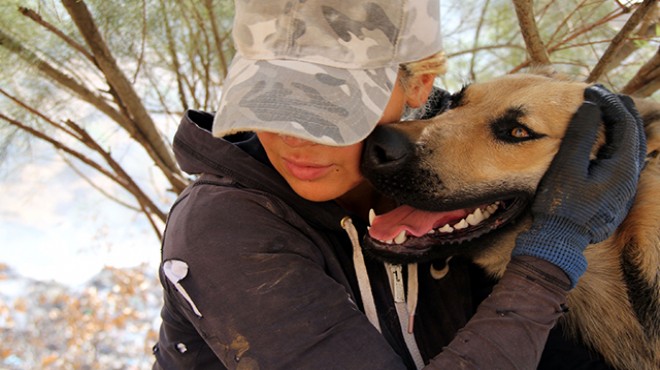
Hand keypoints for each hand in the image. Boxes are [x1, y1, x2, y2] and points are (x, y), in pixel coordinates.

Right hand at [512, 85, 646, 286]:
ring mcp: (626, 186)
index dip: (609, 102)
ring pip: (633, 147)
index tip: (591, 89)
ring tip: (606, 111)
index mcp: (622, 166)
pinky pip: (626, 160)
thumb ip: (581, 135)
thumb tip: (591, 106)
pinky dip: (618, 142)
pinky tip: (606, 141)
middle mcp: (631, 175)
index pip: (625, 123)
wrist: (560, 242)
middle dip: (619, 110)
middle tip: (602, 94)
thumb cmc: (560, 205)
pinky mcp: (617, 194)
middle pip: (634, 133)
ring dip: (621, 126)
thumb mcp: (566, 167)